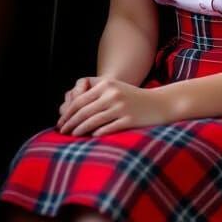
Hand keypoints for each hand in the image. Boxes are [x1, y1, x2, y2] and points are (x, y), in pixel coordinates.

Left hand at [56, 77, 171, 136]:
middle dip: (70, 122)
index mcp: (106, 84)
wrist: (160, 103)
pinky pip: (108, 128)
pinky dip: (98, 133)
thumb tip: (72, 107)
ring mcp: (121, 107)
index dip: (68, 112)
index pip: (80, 100)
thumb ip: (96, 92)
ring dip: (80, 130)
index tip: (61, 121)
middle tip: (62, 131)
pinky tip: (91, 137)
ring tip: (73, 135)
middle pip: (84, 111)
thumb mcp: (115, 87)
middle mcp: (112, 94)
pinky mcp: (129, 119)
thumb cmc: (133, 98)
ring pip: (93, 120)